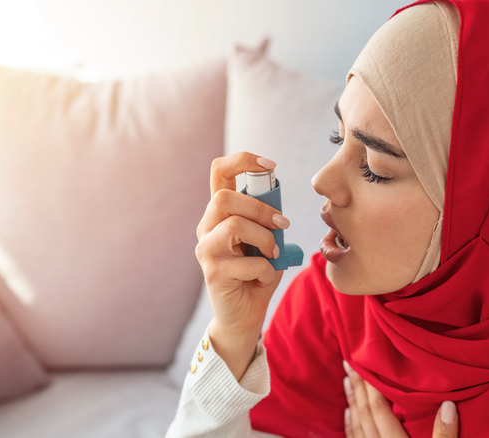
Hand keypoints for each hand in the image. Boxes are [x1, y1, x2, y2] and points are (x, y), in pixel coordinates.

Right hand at [195, 152, 287, 379]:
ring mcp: (205, 250)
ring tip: (273, 253)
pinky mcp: (212, 272)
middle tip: (282, 224)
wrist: (245, 316)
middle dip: (261, 208)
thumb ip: (268, 221)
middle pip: (224, 198)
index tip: (270, 165)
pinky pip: (247, 261)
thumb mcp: (267, 241)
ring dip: (265, 238)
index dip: (242, 161)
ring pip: (234, 225)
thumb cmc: (257, 275)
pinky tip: (263, 277)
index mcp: (220, 214)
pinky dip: (265, 268)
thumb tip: (278, 208)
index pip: (219, 172)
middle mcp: (207, 228)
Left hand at [343, 361, 457, 437]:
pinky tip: (347, 415)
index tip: (362, 365)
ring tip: (346, 382)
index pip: (380, 409)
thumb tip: (449, 404)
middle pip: (365, 414)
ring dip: (352, 403)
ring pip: (357, 426)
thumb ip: (444, 434)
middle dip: (358, 388)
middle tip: (348, 365)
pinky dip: (350, 426)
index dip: (371, 387)